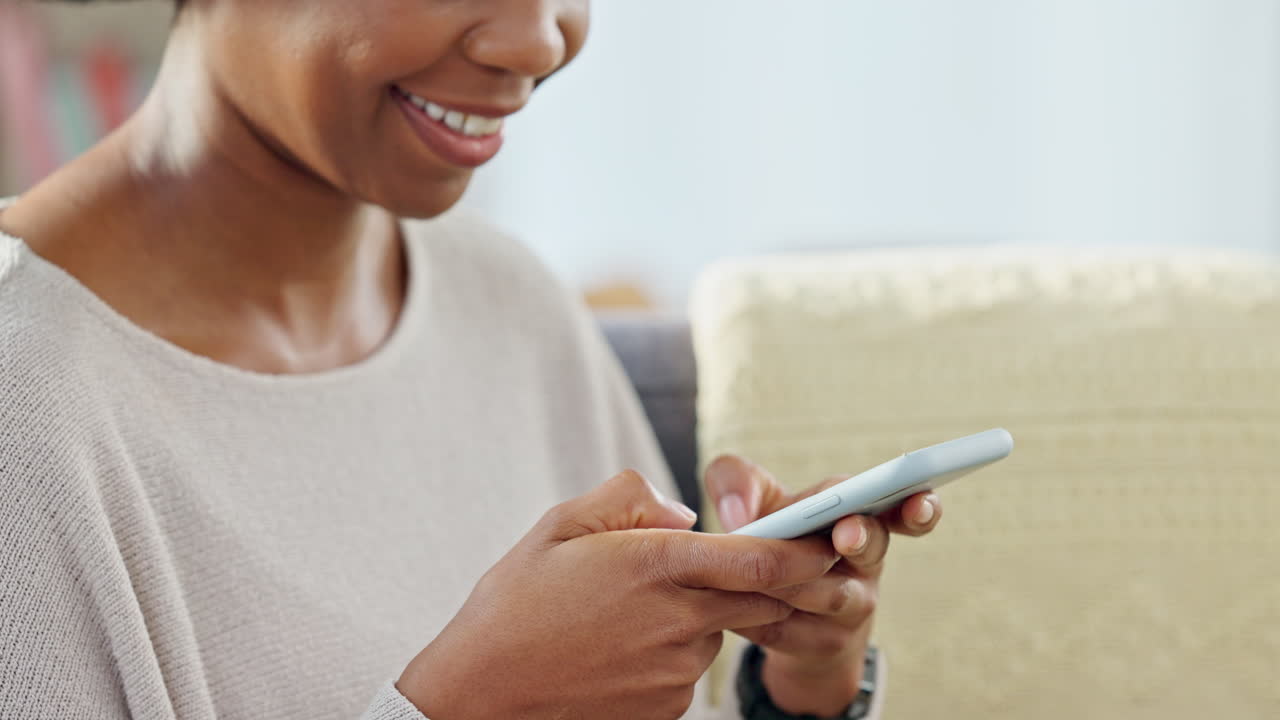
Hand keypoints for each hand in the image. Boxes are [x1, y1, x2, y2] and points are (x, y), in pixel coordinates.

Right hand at [397, 470, 841, 719]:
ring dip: (709, 614)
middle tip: (767, 566)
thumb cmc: (514, 605)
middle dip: (783, 580)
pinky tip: (624, 646)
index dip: (807, 546)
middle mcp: (679, 620)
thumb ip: (631, 500)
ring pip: (722, 630)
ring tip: (636, 608)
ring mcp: (677, 671)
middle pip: (763, 598)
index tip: (829, 533)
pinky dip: (677, 648)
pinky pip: (692, 666)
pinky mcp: (669, 706)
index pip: (762, 558)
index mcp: (657, 565)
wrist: (483, 695)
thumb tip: (683, 512)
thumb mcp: (560, 526)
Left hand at [705, 455, 942, 716]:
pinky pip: (788, 628)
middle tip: (846, 535)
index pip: (901, 508)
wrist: (774, 613)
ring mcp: (850, 608)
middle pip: (871, 548)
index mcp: (859, 515)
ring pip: (830, 594)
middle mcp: (865, 561)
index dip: (916, 506)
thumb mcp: (753, 502)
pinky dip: (757, 614)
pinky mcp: (819, 644)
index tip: (918, 502)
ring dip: (795, 580)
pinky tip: (730, 603)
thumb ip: (739, 480)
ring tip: (762, 570)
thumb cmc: (773, 540)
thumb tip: (737, 512)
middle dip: (860, 538)